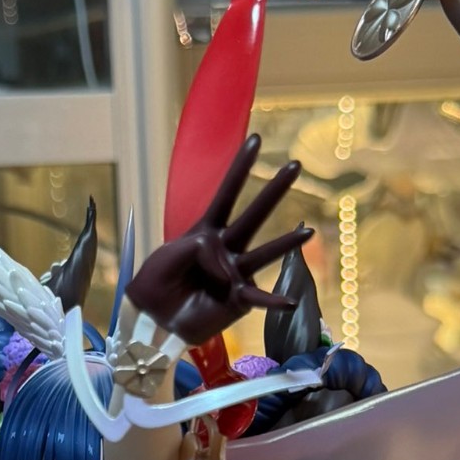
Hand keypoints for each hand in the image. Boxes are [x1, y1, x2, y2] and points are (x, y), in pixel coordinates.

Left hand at [126, 135, 312, 345]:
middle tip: (295, 165)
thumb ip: (196, 249)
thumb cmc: (157, 283)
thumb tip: (226, 266)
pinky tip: (290, 301)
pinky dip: (273, 301)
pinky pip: (258, 299)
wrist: (152, 319)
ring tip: (308, 231)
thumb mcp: (168, 255)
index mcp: (207, 231)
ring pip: (264, 254)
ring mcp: (236, 273)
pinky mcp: (238, 300)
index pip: (227, 194)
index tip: (256, 140)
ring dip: (286, 243)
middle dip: (274, 191)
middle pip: (253, 216)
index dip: (240, 168)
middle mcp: (226, 248)